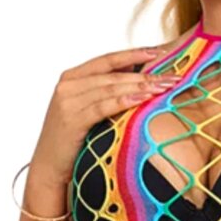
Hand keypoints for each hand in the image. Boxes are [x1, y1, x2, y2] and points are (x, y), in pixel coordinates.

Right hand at [27, 45, 178, 187]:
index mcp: (72, 77)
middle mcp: (68, 85)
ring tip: (163, 87)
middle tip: (171, 76)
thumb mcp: (86, 109)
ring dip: (139, 86)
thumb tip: (139, 79)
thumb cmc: (73, 139)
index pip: (108, 60)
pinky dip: (124, 101)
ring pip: (110, 88)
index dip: (134, 54)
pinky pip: (103, 106)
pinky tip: (142, 98)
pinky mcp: (72, 120)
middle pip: (113, 74)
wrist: (48, 166)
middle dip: (145, 74)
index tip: (159, 53)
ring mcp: (67, 102)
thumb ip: (104, 92)